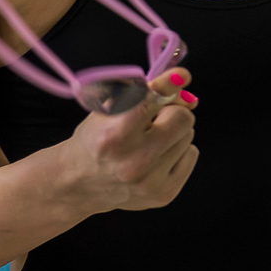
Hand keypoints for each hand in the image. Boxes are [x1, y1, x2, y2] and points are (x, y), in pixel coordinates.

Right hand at [58, 68, 199, 213]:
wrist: (79, 183)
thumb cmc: (96, 138)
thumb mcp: (108, 108)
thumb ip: (145, 92)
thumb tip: (186, 92)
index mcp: (114, 135)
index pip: (153, 101)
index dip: (169, 85)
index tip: (181, 76)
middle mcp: (133, 162)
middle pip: (183, 118)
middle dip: (173, 112)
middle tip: (155, 118)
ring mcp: (150, 182)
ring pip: (189, 136)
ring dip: (173, 133)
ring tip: (148, 142)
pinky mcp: (163, 195)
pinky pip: (191, 155)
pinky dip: (178, 152)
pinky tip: (156, 158)